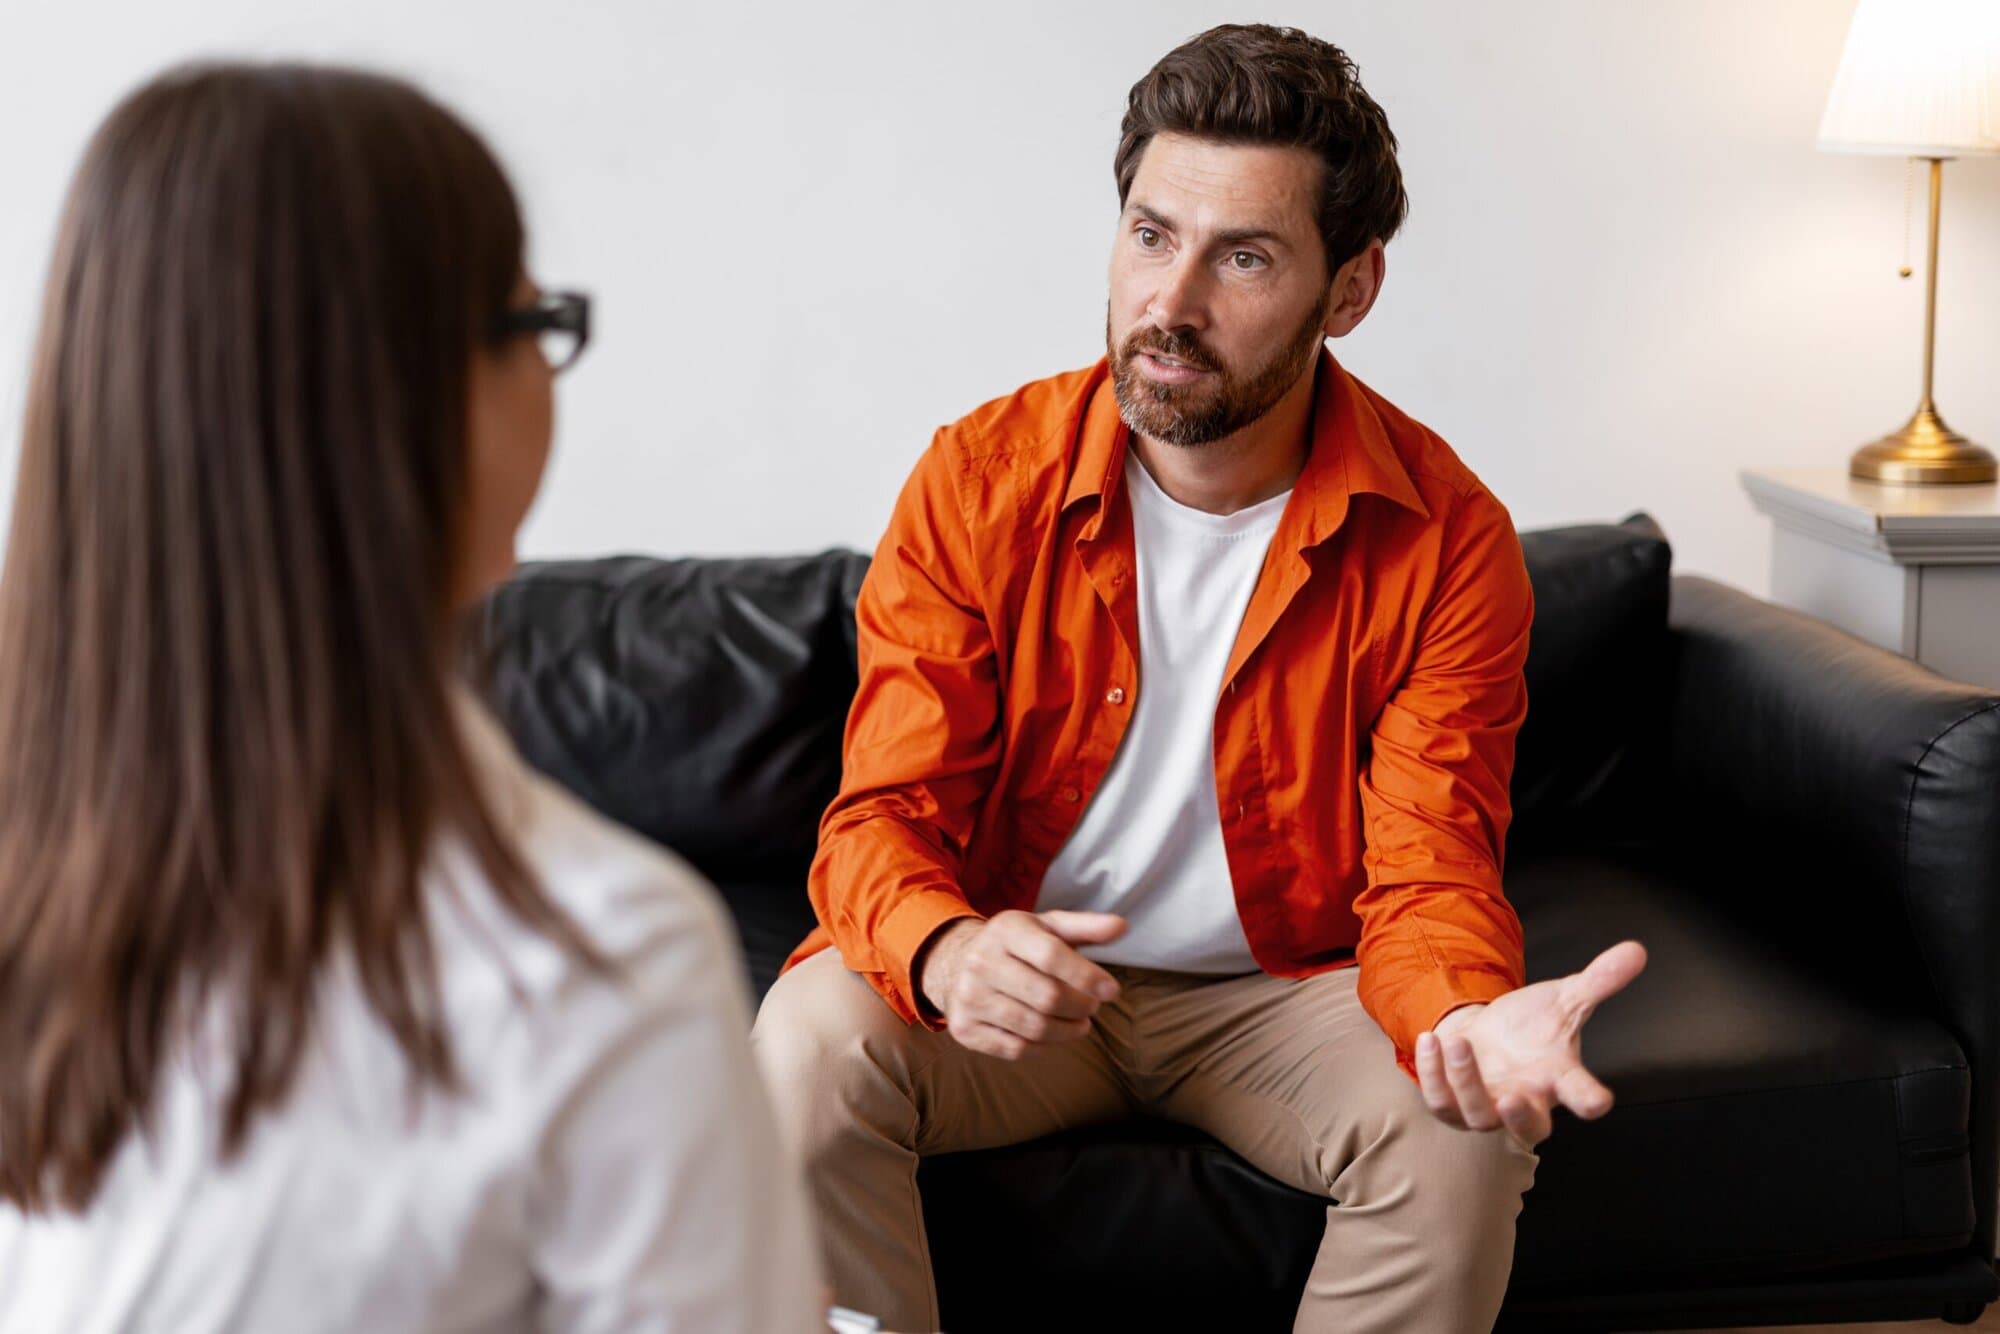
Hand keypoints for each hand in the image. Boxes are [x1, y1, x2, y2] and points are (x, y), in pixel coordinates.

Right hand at [915, 910, 1126, 1059]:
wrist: (956, 962)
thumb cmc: (1016, 945)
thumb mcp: (1047, 927)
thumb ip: (1085, 927)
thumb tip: (1122, 926)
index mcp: (1006, 930)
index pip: (1051, 955)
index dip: (1087, 976)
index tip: (1112, 990)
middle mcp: (981, 962)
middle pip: (1046, 997)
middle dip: (1081, 1007)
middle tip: (1093, 1007)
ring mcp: (969, 997)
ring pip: (1033, 1027)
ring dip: (1067, 1031)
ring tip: (1080, 1023)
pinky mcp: (964, 1027)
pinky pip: (1015, 1048)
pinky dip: (1043, 1046)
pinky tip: (1052, 1034)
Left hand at [1414, 940, 1647, 1146]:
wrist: (1486, 1034)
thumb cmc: (1531, 1026)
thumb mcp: (1564, 999)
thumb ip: (1599, 980)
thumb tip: (1636, 950)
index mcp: (1558, 1080)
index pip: (1581, 1095)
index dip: (1589, 1100)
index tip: (1599, 1101)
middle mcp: (1526, 1101)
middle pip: (1531, 1128)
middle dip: (1521, 1117)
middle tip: (1514, 1098)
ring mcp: (1488, 1108)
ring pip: (1479, 1115)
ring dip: (1467, 1082)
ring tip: (1461, 1043)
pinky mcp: (1453, 1106)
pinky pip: (1441, 1102)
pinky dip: (1433, 1075)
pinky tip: (1431, 1040)